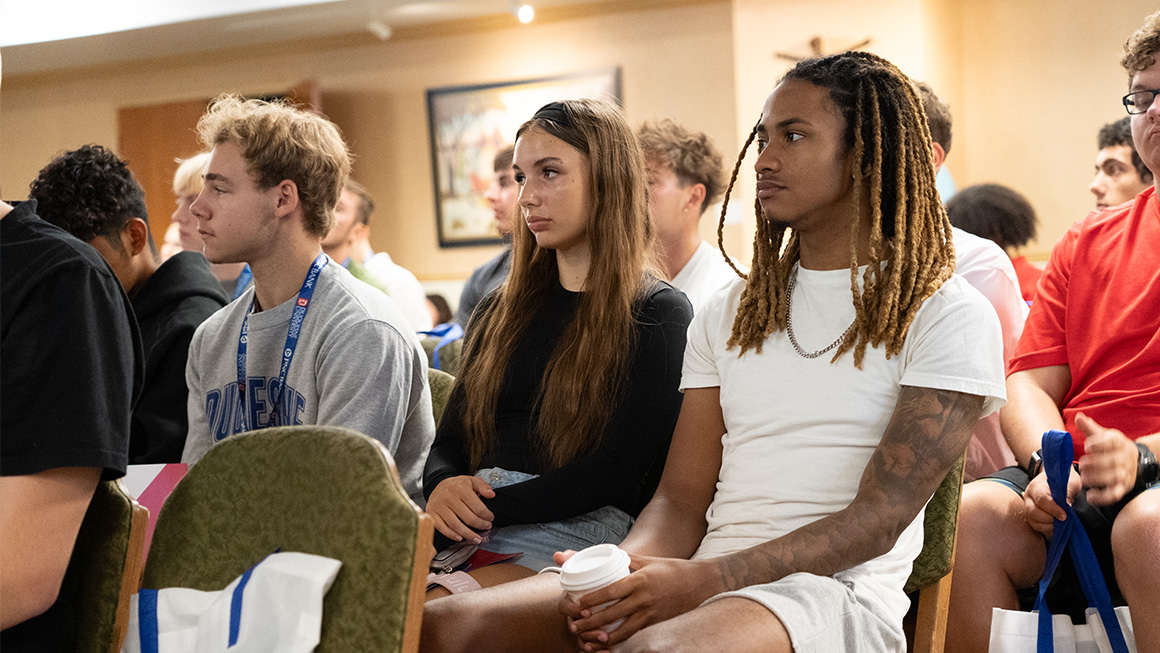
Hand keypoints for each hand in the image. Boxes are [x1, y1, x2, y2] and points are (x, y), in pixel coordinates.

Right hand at [426, 475, 494, 542]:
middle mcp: (448, 497)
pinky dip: (451, 535)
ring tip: (477, 539)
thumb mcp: (472, 481)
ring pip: (456, 525)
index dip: (487, 516)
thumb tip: (491, 494)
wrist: (438, 485)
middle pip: (468, 518)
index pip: (478, 507)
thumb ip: (483, 487)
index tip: (490, 518)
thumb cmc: (457, 486)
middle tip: (487, 527)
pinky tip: (460, 538)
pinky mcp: (432, 514)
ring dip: (468, 535)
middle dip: (480, 525)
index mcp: (460, 489)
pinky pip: (442, 528)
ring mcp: (439, 506)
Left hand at [561, 556, 723, 651]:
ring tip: (586, 641)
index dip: (592, 600)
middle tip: (575, 626)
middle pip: (612, 614)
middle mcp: (644, 599)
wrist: (702, 584)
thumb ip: (625, 558)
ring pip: (622, 632)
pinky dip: (619, 644)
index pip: (610, 591)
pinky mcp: (657, 626)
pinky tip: (608, 646)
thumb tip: (602, 552)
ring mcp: (652, 615)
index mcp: (639, 580)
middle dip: (590, 623)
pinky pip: (635, 638)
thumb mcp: (648, 560)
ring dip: (602, 638)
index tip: (578, 605)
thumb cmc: (673, 569)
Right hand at [1022, 465, 1079, 538]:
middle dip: (1050, 519)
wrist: (1057, 481)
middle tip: (1064, 520)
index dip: (1053, 509)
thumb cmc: (1064, 481)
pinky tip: (1057, 527)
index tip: (1065, 516)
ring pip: (1034, 522)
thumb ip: (1068, 492)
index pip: (1041, 499)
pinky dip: (1047, 530)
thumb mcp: (1070, 482)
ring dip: (1049, 526)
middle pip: (1033, 512)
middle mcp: (1028, 497)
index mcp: (1036, 486)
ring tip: (1062, 523)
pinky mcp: (1032, 517)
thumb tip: (1067, 506)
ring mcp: (1029, 508)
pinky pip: (1037, 527)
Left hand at [1076, 413, 1137, 504]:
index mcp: (1118, 442)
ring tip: (1084, 478)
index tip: (1087, 446)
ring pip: (1114, 478)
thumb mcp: (1102, 435)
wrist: (1133, 460)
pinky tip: (1090, 497)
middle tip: (1081, 465)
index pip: (1111, 442)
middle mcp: (1123, 458)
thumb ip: (1089, 428)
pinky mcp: (1122, 488)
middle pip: (1112, 461)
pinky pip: (1114, 495)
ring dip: (1097, 479)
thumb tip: (1078, 417)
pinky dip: (1103, 498)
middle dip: (1095, 464)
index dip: (1099, 444)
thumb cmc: (1111, 446)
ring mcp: (1124, 474)